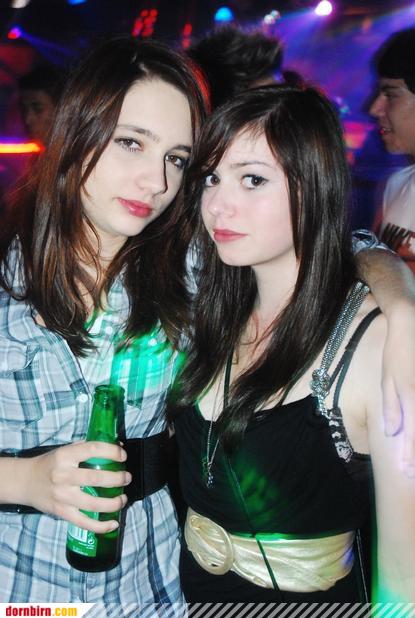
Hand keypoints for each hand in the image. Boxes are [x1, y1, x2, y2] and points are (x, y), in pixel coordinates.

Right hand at [22, 442, 130, 532]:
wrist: (25, 481)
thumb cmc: (50, 464)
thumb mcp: (66, 450)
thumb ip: (88, 448)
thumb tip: (117, 446)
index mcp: (65, 456)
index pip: (93, 450)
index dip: (112, 452)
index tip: (123, 456)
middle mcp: (63, 475)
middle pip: (96, 478)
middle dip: (117, 479)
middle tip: (127, 478)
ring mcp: (62, 496)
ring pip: (93, 503)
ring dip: (113, 503)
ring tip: (123, 499)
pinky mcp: (61, 512)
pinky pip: (83, 522)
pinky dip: (100, 526)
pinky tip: (113, 523)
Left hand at [382, 303, 414, 475]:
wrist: (411, 324)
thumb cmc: (397, 353)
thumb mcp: (388, 378)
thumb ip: (392, 406)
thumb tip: (392, 432)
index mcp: (412, 397)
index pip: (412, 435)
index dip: (410, 457)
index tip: (407, 473)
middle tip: (412, 473)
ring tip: (412, 462)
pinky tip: (413, 437)